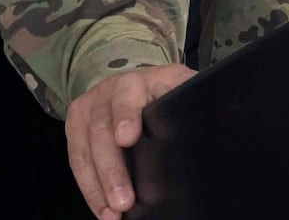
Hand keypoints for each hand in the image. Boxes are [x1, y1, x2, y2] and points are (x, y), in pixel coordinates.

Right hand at [66, 64, 194, 218]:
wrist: (135, 83)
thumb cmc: (164, 92)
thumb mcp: (179, 87)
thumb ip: (188, 102)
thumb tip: (213, 123)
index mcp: (136, 81)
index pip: (127, 95)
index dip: (126, 115)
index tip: (128, 138)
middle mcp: (106, 92)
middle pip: (102, 130)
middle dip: (112, 169)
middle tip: (124, 201)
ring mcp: (87, 110)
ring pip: (84, 150)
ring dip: (97, 186)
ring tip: (112, 214)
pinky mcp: (74, 129)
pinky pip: (76, 162)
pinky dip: (89, 189)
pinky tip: (101, 210)